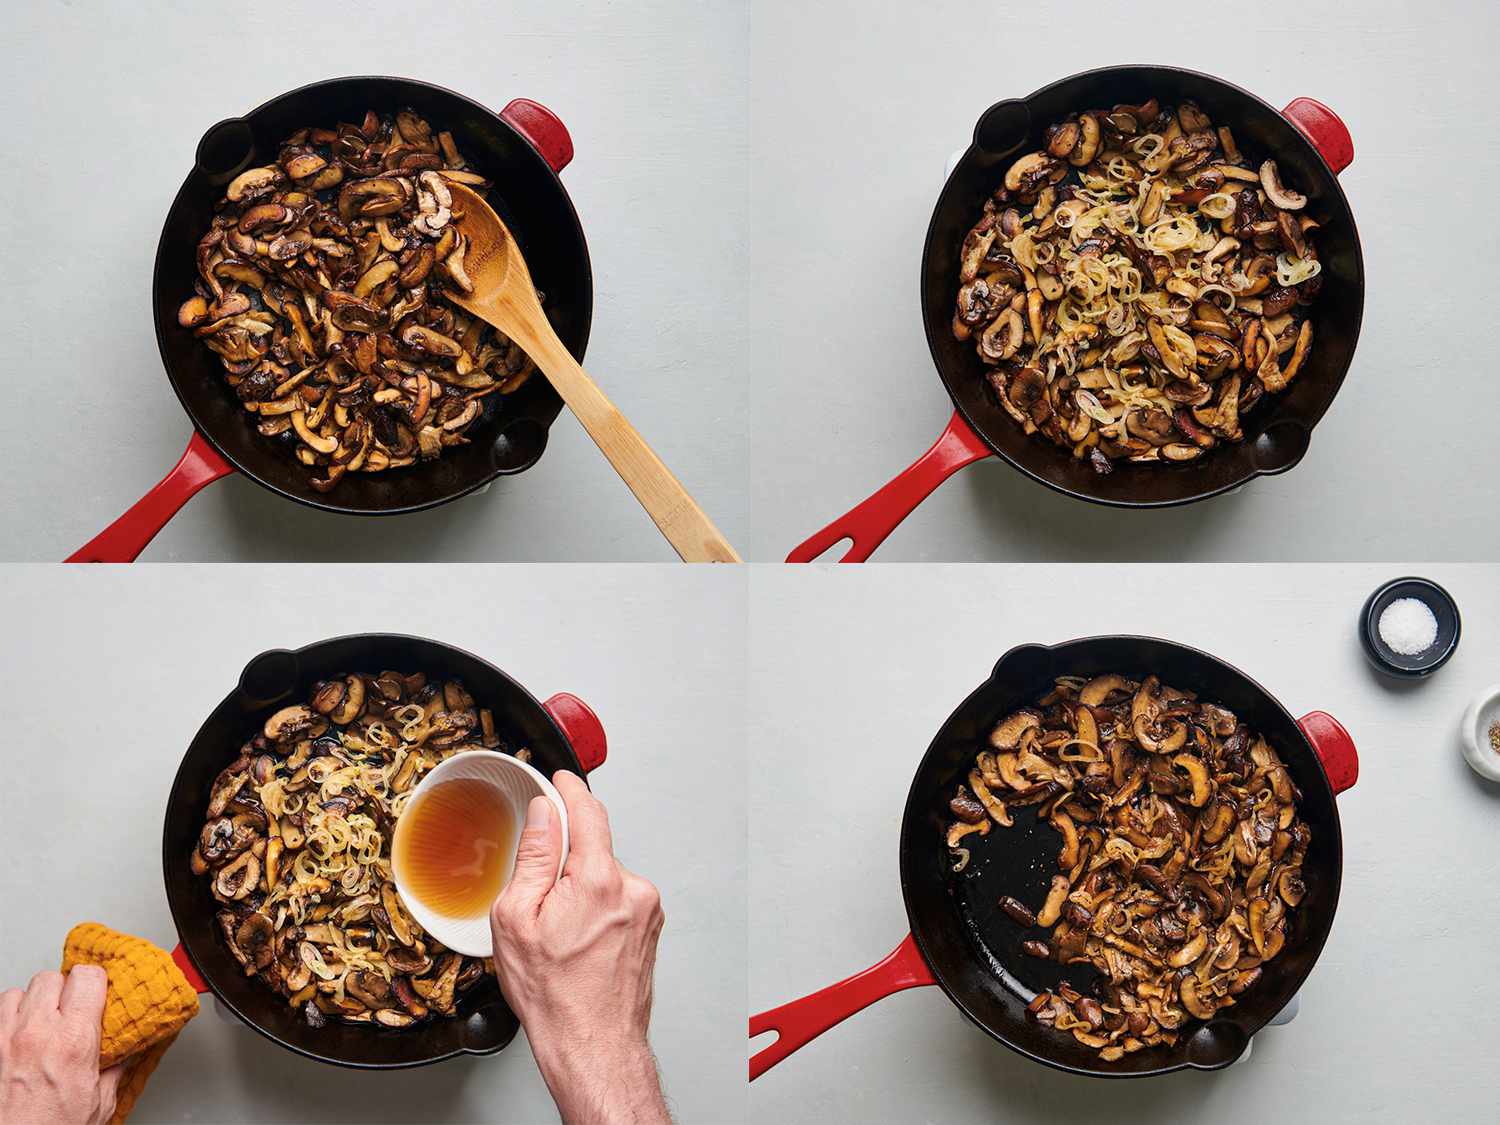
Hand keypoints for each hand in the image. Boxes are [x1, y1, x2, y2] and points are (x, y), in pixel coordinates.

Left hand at [0, 966, 123, 1124]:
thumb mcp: (98, 1103)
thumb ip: (114, 1071)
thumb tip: (126, 1055)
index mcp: (74, 1041)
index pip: (86, 977)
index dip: (94, 982)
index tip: (97, 992)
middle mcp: (37, 1033)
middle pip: (51, 978)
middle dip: (62, 990)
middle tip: (69, 1010)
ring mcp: (6, 1038)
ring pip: (18, 991)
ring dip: (30, 1003)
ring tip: (39, 1023)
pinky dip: (8, 1017)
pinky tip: (18, 1034)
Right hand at [491, 771, 668, 1124]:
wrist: (593, 1044)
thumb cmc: (555, 995)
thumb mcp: (517, 918)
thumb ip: (534, 856)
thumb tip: (545, 813)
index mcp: (598, 879)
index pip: (589, 811)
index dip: (570, 789)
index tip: (560, 779)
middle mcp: (632, 888)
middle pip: (594, 847)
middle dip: (565, 861)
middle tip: (539, 899)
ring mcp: (647, 909)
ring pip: (604, 875)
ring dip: (581, 888)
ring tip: (560, 933)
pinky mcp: (651, 926)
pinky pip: (617, 898)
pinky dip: (597, 907)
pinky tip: (579, 942)